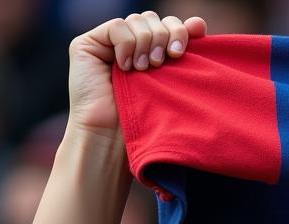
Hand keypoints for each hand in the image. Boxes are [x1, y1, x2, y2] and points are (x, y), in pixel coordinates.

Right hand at [67, 12, 206, 141]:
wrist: (113, 139)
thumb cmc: (145, 122)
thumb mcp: (170, 84)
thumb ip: (180, 53)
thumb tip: (199, 23)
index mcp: (150, 54)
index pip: (167, 26)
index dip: (179, 30)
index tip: (182, 50)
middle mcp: (129, 46)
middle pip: (154, 20)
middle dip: (164, 37)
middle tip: (162, 63)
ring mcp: (108, 44)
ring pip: (137, 20)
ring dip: (146, 44)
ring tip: (143, 70)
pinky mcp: (89, 44)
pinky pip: (118, 27)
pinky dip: (126, 45)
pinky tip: (125, 68)